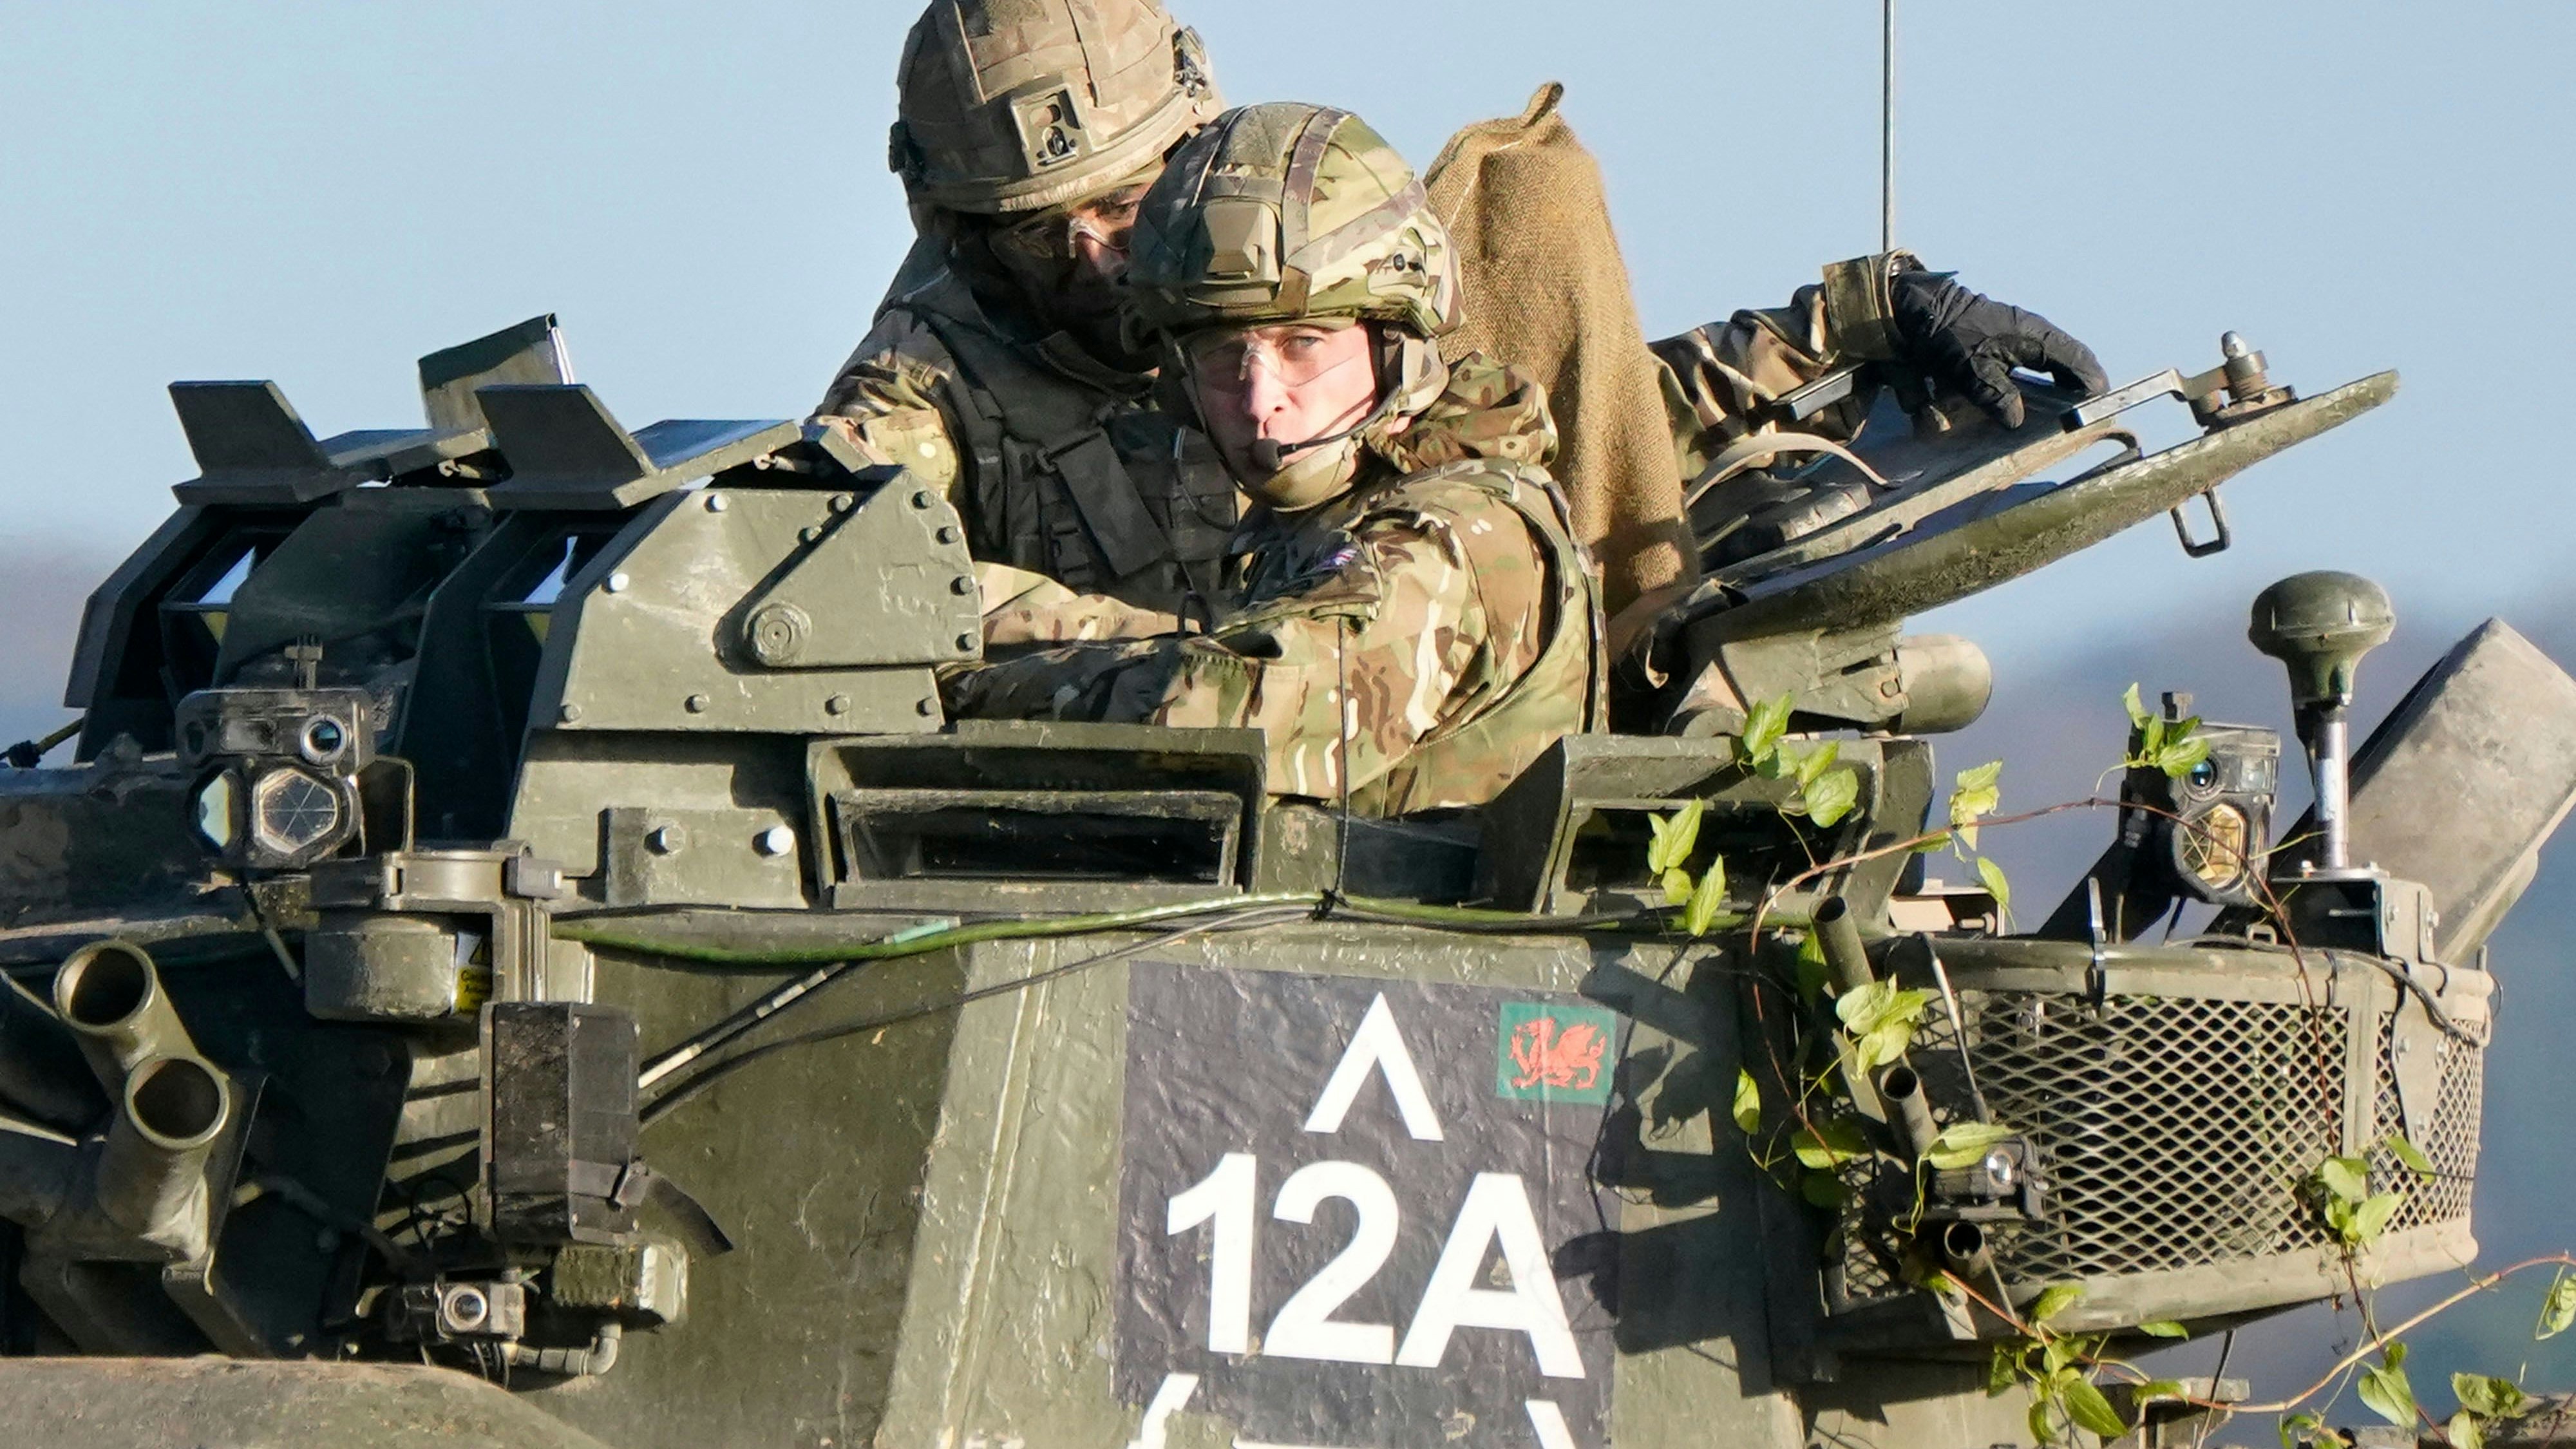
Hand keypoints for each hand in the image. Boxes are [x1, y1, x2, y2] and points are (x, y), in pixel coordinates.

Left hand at [1890, 269, 2106, 428]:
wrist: (1921, 310)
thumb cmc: (1947, 336)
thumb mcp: (1970, 370)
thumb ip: (1995, 396)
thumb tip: (2017, 423)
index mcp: (2035, 336)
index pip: (2078, 361)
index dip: (2091, 385)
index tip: (2098, 408)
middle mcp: (2035, 334)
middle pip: (2072, 362)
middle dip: (2080, 387)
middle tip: (2084, 414)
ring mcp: (2023, 336)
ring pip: (2056, 362)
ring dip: (2064, 383)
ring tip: (2067, 411)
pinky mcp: (2008, 343)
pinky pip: (2035, 365)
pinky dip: (2040, 381)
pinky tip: (2035, 400)